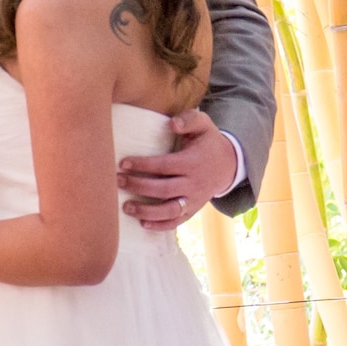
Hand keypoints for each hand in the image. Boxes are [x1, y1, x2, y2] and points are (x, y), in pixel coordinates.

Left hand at [117, 109, 238, 229]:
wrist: (229, 165)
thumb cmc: (208, 142)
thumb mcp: (204, 125)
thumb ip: (189, 119)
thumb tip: (171, 124)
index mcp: (193, 162)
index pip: (164, 165)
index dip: (143, 165)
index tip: (122, 163)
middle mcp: (194, 183)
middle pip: (163, 189)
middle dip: (138, 187)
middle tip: (117, 181)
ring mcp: (194, 199)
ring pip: (169, 210)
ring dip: (146, 211)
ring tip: (125, 207)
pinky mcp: (193, 210)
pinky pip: (177, 222)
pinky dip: (160, 226)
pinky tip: (142, 223)